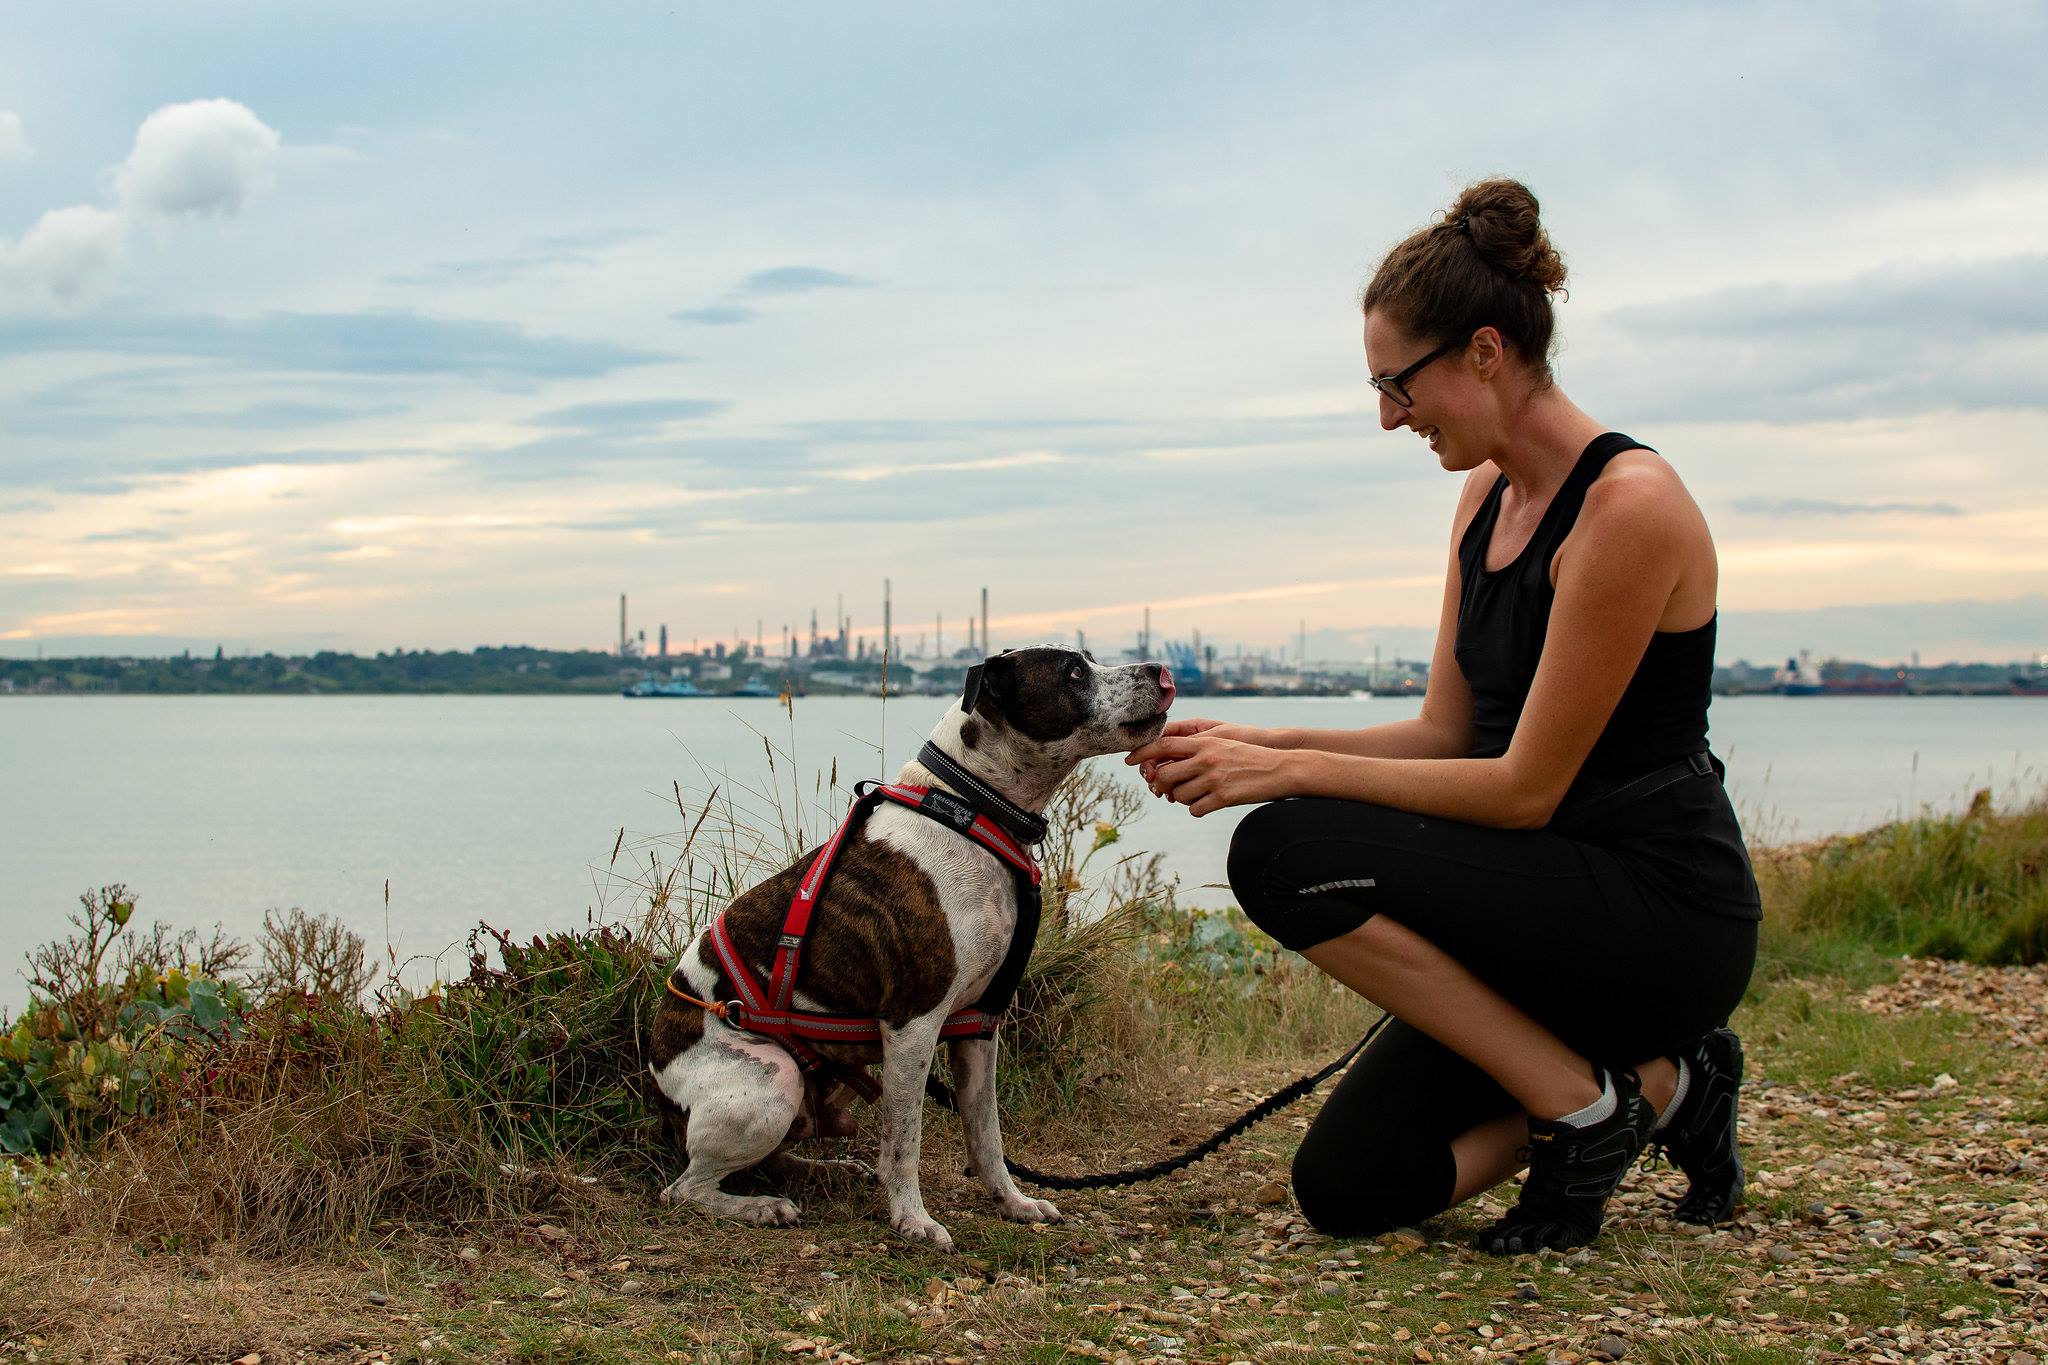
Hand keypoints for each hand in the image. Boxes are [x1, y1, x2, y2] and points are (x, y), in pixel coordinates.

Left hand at [1124, 732, 1297, 816]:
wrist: (1280, 769)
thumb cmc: (1248, 756)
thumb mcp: (1222, 743)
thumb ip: (1197, 748)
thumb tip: (1168, 758)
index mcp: (1204, 742)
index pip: (1163, 745)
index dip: (1142, 753)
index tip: (1128, 761)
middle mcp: (1206, 758)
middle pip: (1165, 774)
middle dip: (1161, 784)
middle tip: (1164, 788)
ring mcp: (1214, 779)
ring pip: (1177, 795)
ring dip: (1181, 798)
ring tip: (1195, 794)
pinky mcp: (1223, 798)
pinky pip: (1195, 809)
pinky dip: (1196, 809)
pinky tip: (1207, 803)